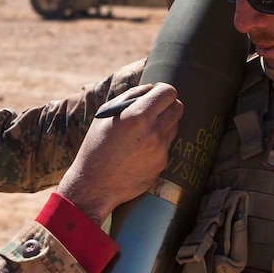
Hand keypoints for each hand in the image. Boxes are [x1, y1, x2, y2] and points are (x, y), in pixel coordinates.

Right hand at [56, 82, 181, 224]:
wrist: (95, 185)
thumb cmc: (96, 146)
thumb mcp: (105, 115)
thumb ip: (129, 96)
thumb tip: (150, 88)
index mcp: (137, 115)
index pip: (169, 92)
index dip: (163, 91)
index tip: (156, 94)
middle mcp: (153, 132)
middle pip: (178, 107)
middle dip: (168, 105)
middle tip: (155, 110)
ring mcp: (160, 149)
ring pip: (175, 125)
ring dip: (165, 123)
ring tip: (145, 130)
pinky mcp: (162, 164)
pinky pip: (168, 145)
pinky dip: (159, 143)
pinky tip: (141, 149)